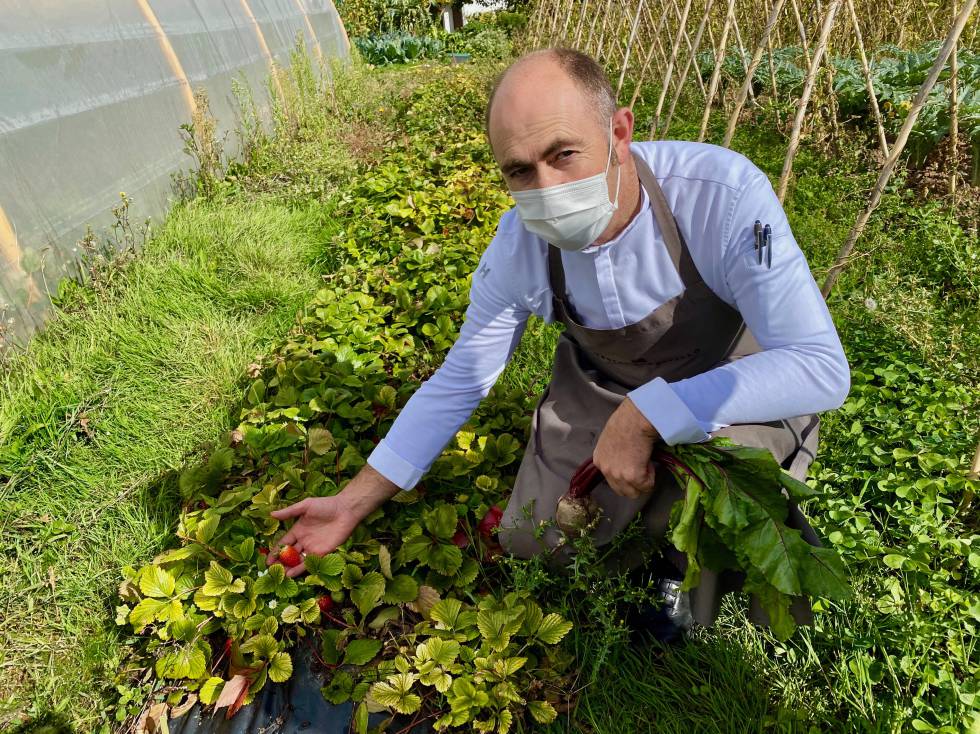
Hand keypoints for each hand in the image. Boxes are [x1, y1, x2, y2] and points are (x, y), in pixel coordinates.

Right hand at [267, 465, 399, 576]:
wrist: (345, 510)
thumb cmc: (326, 505)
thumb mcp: (305, 506)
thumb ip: (289, 512)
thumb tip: (271, 514)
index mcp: (298, 530)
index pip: (283, 543)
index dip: (275, 552)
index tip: (267, 561)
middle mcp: (304, 541)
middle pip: (289, 555)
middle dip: (280, 563)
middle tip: (270, 572)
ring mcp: (313, 548)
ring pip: (298, 561)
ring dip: (288, 568)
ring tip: (278, 576)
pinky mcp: (323, 553)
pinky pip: (310, 563)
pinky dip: (300, 569)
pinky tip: (290, 574)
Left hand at [593, 397, 659, 498]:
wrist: (635, 419)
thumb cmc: (626, 420)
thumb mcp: (611, 438)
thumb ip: (614, 453)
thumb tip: (625, 458)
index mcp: (599, 460)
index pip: (611, 480)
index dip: (625, 475)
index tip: (634, 465)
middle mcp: (605, 470)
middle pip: (622, 491)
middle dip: (634, 485)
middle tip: (643, 469)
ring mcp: (618, 475)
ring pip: (635, 492)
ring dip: (644, 481)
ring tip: (646, 463)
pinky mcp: (632, 477)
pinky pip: (647, 485)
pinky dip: (652, 475)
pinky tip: (649, 459)